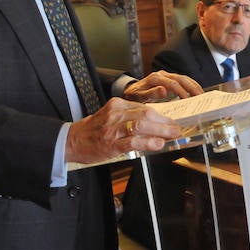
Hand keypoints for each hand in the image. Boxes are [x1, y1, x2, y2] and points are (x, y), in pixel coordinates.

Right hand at [65, 97, 180, 164]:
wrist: (72, 141)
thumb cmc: (95, 130)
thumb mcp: (112, 116)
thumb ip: (131, 117)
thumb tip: (156, 124)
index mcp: (118, 104)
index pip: (145, 107)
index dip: (162, 115)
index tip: (173, 120)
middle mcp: (116, 113)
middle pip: (146, 114)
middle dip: (165, 122)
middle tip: (177, 128)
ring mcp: (113, 128)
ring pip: (141, 125)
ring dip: (160, 131)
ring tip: (172, 135)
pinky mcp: (111, 143)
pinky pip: (132, 141)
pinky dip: (147, 142)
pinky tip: (158, 144)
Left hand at [123, 70, 202, 101]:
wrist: (131, 91)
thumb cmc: (134, 95)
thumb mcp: (139, 96)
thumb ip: (150, 93)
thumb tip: (163, 90)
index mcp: (155, 78)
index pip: (172, 83)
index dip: (181, 91)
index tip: (187, 99)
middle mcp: (162, 75)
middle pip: (181, 78)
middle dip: (192, 87)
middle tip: (200, 97)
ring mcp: (167, 76)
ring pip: (184, 78)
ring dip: (194, 86)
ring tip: (201, 95)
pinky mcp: (170, 79)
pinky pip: (183, 81)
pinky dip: (191, 85)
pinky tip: (196, 92)